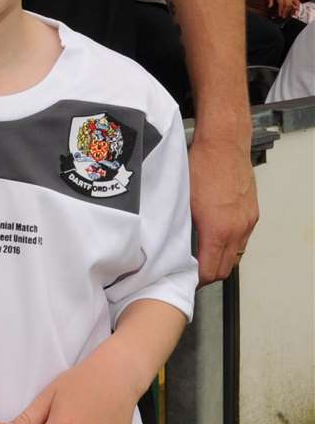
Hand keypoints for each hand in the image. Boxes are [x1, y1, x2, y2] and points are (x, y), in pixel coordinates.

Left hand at [188, 134, 257, 283]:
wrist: (224, 144)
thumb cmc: (201, 165)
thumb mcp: (182, 198)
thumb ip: (181, 225)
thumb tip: (172, 243)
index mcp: (217, 229)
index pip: (210, 270)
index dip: (197, 279)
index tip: (186, 278)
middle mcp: (237, 229)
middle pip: (226, 268)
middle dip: (209, 274)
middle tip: (193, 272)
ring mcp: (247, 222)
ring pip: (236, 255)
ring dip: (221, 260)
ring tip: (204, 256)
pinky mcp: (252, 213)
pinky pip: (243, 239)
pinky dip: (230, 244)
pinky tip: (216, 237)